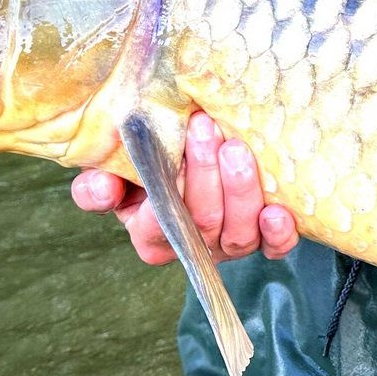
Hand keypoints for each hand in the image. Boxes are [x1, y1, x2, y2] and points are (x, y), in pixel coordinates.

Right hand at [71, 110, 298, 264]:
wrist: (188, 159)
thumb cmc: (149, 166)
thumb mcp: (114, 173)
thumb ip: (98, 184)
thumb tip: (101, 188)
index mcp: (151, 237)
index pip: (157, 224)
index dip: (166, 190)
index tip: (170, 150)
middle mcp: (194, 247)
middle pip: (203, 221)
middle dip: (205, 174)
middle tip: (206, 128)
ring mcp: (230, 245)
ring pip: (239, 233)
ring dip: (241, 190)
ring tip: (237, 148)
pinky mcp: (264, 239)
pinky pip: (275, 246)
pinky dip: (278, 233)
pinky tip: (279, 211)